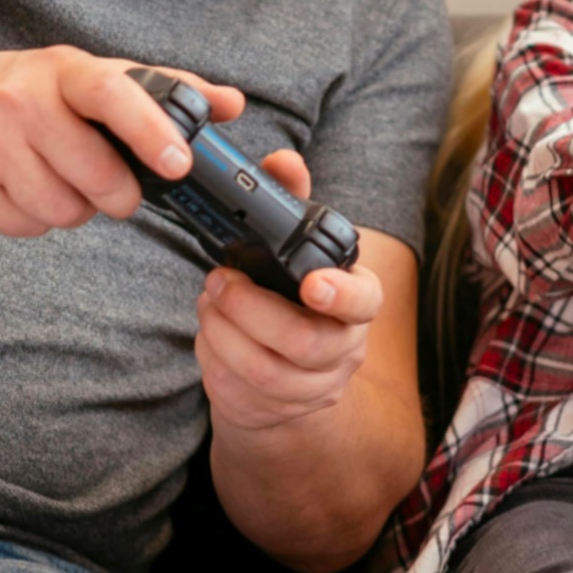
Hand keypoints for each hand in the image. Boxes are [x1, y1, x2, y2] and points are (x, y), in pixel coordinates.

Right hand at [0, 47, 242, 236]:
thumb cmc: (29, 90)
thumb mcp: (91, 75)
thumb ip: (165, 90)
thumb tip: (232, 103)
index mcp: (62, 70)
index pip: (112, 94)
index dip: (150, 131)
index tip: (178, 164)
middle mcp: (20, 103)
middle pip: (94, 174)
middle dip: (120, 194)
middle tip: (120, 190)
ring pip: (62, 209)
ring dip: (78, 208)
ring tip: (66, 180)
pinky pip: (27, 226)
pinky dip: (40, 219)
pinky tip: (28, 190)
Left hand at [196, 149, 380, 431]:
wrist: (289, 370)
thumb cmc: (292, 293)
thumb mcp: (296, 247)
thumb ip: (292, 200)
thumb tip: (283, 159)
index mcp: (357, 303)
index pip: (364, 301)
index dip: (340, 294)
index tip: (310, 283)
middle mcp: (343, 350)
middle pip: (301, 342)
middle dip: (250, 309)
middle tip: (219, 280)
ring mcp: (312, 389)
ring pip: (263, 371)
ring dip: (223, 332)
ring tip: (208, 301)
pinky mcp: (275, 413)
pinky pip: (237, 392)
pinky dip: (212, 357)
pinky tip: (209, 331)